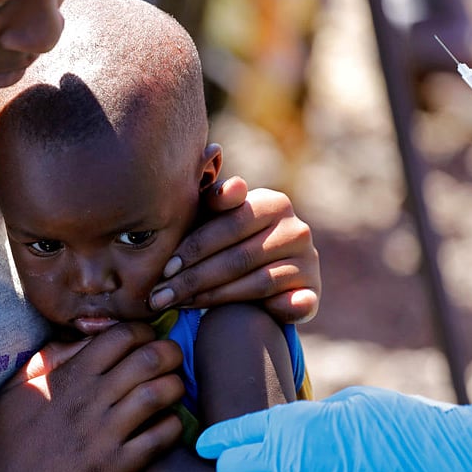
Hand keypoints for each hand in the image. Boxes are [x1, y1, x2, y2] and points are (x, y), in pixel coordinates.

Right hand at [0, 323, 184, 471]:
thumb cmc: (2, 443)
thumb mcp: (16, 388)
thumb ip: (50, 357)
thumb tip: (82, 338)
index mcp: (69, 376)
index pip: (121, 335)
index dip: (143, 332)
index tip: (146, 340)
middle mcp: (91, 400)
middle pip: (150, 358)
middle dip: (169, 353)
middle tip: (170, 361)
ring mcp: (105, 435)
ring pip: (160, 394)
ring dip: (174, 386)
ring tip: (172, 391)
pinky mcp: (115, 469)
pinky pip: (160, 438)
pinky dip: (172, 426)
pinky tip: (166, 425)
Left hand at [149, 177, 320, 323]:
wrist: (268, 276)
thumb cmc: (229, 241)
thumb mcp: (217, 217)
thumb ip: (210, 194)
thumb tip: (212, 153)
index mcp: (273, 203)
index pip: (229, 225)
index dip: (194, 247)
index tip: (166, 268)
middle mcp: (296, 229)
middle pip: (238, 257)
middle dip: (194, 278)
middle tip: (160, 295)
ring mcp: (308, 261)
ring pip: (254, 283)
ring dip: (212, 298)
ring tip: (178, 307)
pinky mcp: (312, 293)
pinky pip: (287, 305)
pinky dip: (270, 310)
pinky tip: (240, 319)